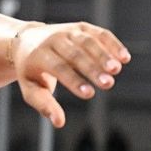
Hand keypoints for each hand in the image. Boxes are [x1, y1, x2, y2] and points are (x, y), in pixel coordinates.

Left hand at [12, 22, 130, 127]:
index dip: (74, 80)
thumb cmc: (31, 70)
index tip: (89, 94)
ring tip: (117, 70)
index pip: (58, 67)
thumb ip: (44, 104)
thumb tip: (59, 123)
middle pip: (74, 54)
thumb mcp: (31, 88)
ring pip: (88, 41)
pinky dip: (112, 44)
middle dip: (92, 69)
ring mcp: (68, 31)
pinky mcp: (81, 27)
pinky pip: (98, 34)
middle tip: (108, 84)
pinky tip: (125, 57)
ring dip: (104, 55)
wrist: (26, 40)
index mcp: (39, 55)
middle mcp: (53, 40)